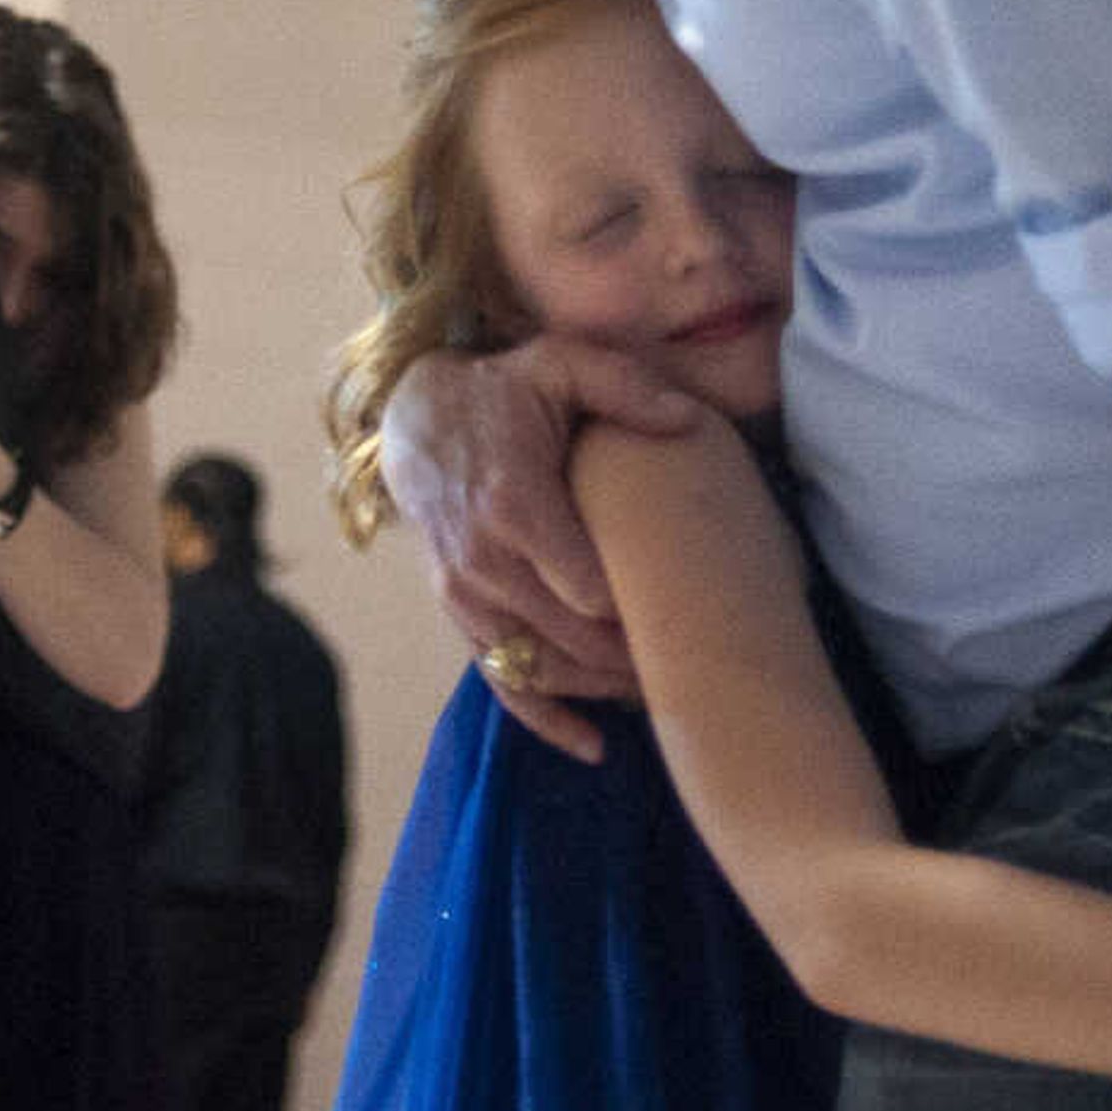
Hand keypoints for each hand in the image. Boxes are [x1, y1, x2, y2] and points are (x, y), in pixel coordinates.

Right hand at [379, 337, 699, 760]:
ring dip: (598, 692)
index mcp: (514, 505)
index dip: (640, 613)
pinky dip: (544, 720)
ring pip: (538, 668)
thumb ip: (624, 387)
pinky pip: (500, 681)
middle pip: (570, 640)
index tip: (693, 616)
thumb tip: (688, 419)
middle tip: (696, 666)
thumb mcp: (558, 364)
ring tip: (660, 695)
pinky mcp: (458, 614)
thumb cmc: (500, 390)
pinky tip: (592, 746)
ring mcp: (464, 596)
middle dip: (631, 662)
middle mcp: (482, 562)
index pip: (587, 589)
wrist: (415, 416)